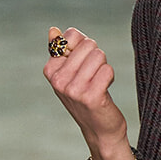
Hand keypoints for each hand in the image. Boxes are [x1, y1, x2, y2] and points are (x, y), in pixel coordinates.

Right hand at [44, 25, 131, 159]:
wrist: (99, 129)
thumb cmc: (86, 96)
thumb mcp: (70, 73)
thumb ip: (62, 49)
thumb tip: (53, 30)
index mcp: (50, 70)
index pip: (72, 36)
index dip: (84, 48)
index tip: (82, 66)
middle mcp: (58, 80)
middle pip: (88, 44)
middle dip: (96, 57)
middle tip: (93, 76)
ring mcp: (73, 89)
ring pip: (99, 56)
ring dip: (104, 67)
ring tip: (99, 83)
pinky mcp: (90, 97)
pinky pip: (107, 70)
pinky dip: (110, 77)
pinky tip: (104, 90)